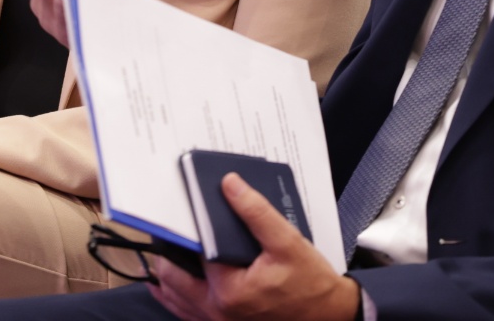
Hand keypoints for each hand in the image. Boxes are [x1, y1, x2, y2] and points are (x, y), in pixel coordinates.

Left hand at [148, 173, 358, 320]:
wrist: (328, 316)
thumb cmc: (310, 284)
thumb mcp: (287, 242)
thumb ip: (257, 212)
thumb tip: (231, 185)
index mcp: (228, 289)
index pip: (192, 251)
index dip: (184, 228)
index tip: (177, 210)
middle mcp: (217, 311)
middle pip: (171, 278)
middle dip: (166, 252)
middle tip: (167, 229)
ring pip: (174, 300)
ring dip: (166, 276)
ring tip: (165, 251)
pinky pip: (186, 314)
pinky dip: (175, 298)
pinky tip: (173, 282)